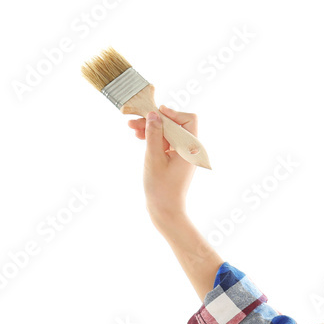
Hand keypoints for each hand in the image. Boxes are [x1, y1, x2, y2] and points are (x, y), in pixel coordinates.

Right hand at [127, 105, 197, 226]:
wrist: (166, 210)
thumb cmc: (161, 187)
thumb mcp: (154, 157)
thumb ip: (154, 134)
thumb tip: (154, 114)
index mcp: (191, 148)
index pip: (189, 120)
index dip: (173, 113)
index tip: (156, 112)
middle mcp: (190, 150)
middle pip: (175, 125)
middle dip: (155, 121)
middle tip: (134, 120)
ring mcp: (183, 155)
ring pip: (168, 134)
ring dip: (151, 129)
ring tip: (132, 128)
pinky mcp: (175, 160)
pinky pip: (166, 143)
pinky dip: (154, 139)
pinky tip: (139, 136)